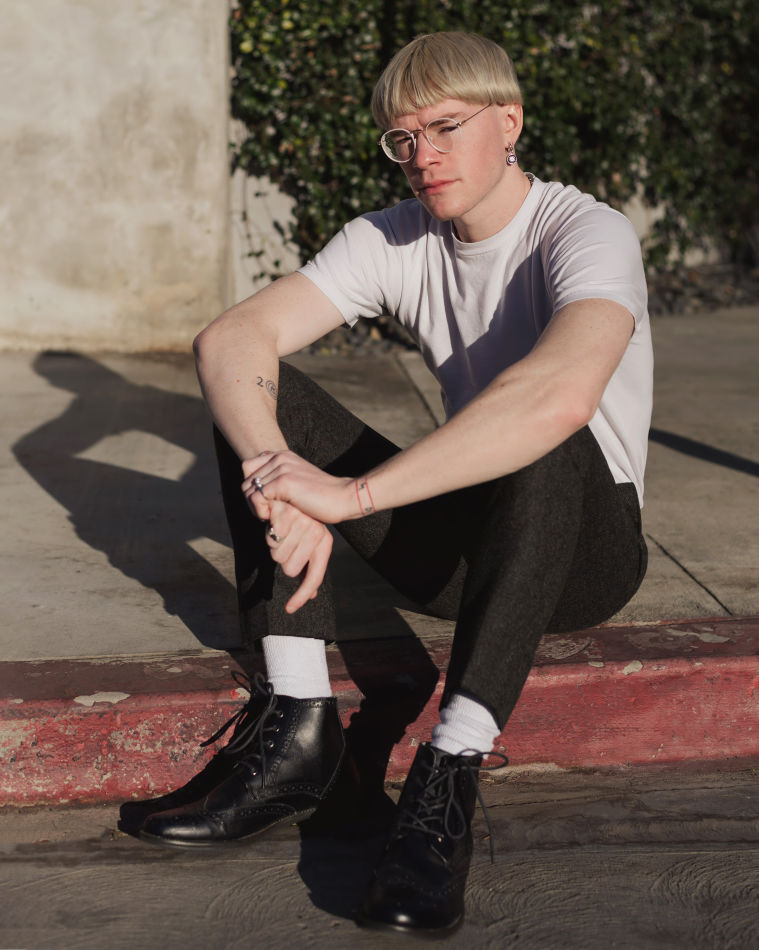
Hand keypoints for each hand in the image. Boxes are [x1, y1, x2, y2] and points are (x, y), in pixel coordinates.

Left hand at [242, 450, 355, 524]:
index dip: (251, 488)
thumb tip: (253, 490)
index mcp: (282, 455)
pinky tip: (272, 518)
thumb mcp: (297, 483)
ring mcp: (281, 468)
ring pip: (247, 490)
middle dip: (251, 501)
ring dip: (255, 508)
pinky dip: (260, 512)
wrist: (344, 498)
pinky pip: (256, 498)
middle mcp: (280, 458)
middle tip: (267, 513)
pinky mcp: (284, 482)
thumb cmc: (322, 498)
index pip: (247, 468)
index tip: (265, 502)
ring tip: (271, 516)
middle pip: (245, 481)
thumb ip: (278, 480)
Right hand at [259, 499, 333, 613]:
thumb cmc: (303, 518)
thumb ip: (309, 568)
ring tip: (281, 527)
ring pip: (277, 554)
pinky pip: (270, 538)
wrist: (298, 483)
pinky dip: (268, 531)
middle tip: (286, 541)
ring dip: (274, 543)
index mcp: (324, 544)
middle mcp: (316, 534)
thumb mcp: (311, 543)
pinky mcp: (286, 513)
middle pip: (289, 568)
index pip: (314, 577)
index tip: (289, 609)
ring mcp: (301, 523)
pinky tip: (273, 517)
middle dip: (283, 558)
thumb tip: (311, 596)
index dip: (301, 596)